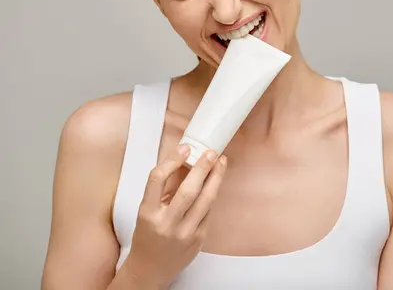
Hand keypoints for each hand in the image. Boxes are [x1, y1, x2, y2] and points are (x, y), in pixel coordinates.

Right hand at [124, 145, 226, 287]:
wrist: (150, 269)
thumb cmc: (148, 235)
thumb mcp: (148, 210)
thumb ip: (165, 187)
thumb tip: (185, 160)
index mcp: (148, 214)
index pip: (157, 180)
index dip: (172, 160)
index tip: (185, 148)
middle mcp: (166, 224)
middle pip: (188, 190)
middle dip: (203, 168)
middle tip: (211, 153)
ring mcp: (185, 234)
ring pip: (206, 201)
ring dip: (216, 178)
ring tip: (220, 163)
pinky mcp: (199, 239)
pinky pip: (209, 212)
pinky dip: (212, 195)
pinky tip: (215, 183)